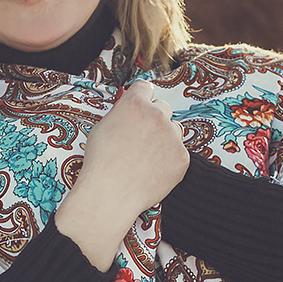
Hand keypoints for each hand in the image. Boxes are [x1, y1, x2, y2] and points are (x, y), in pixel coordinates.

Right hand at [54, 81, 189, 268]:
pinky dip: (169, 160)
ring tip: (146, 158)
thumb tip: (130, 102)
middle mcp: (157, 115)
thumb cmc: (100, 162)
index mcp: (135, 104)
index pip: (146, 88)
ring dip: (165, 138)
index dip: (142, 99)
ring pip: (174, 129)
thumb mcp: (102, 127)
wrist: (110, 194)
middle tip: (141, 138)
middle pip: (163, 107)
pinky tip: (153, 171)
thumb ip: (121, 112)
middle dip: (154, 118)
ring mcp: (172, 136)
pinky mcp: (182, 157)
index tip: (141, 108)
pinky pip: (179, 153)